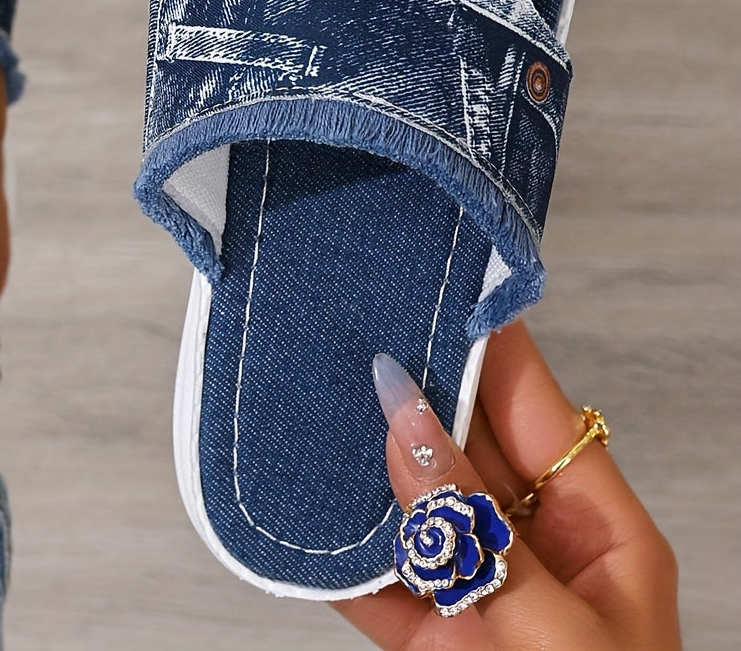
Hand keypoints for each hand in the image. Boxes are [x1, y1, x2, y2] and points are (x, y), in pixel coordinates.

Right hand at [332, 322, 680, 649]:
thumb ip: (478, 533)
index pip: (536, 409)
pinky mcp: (430, 642)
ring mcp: (481, 596)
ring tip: (311, 402)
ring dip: (362, 469)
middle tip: (350, 333)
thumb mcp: (557, 635)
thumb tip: (405, 422)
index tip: (436, 284)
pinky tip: (300, 505)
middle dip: (411, 394)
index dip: (489, 346)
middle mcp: (536, 551)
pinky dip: (336, 553)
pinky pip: (374, 580)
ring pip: (412, 507)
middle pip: (465, 448)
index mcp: (598, 534)